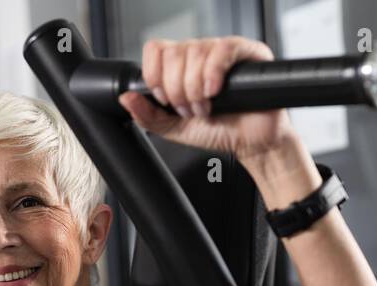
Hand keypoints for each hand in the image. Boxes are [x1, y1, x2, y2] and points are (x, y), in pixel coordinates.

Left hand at [117, 36, 295, 161]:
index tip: (165, 100)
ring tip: (207, 108)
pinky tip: (215, 93)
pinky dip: (213, 74)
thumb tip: (126, 98)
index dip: (155, 76)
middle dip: (177, 90)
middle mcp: (200, 53)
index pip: (156, 50)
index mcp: (181, 65)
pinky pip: (222, 49)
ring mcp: (222, 51)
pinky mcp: (247, 52)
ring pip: (196, 52)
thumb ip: (149, 116)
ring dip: (196, 89)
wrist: (251, 144)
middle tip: (190, 110)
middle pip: (174, 53)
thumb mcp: (176, 129)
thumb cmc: (220, 132)